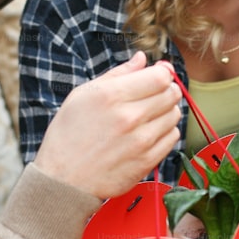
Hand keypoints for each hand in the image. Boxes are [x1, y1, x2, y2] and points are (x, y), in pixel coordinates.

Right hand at [34, 51, 181, 198]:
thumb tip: (142, 58)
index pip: (160, 76)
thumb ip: (117, 74)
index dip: (162, 73)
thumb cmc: (68, 135)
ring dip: (167, 111)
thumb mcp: (83, 95)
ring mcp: (140, 141)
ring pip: (175, 115)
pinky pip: (173, 137)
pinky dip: (166, 131)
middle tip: (154, 94)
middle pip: (171, 94)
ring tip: (149, 115)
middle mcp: (129, 117)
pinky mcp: (147, 161)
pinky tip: (150, 132)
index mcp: (112, 96)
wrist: (63, 180)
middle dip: (166, 90)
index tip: (155, 77)